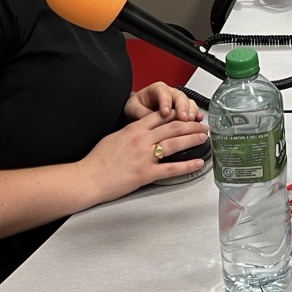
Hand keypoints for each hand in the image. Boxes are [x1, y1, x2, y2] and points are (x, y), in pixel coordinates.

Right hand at [80, 111, 209, 201]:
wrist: (88, 177)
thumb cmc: (97, 160)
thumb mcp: (114, 137)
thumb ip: (131, 132)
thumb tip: (141, 129)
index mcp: (134, 129)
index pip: (161, 116)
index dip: (178, 114)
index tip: (188, 114)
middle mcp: (142, 140)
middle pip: (173, 126)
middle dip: (191, 124)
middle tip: (203, 125)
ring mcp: (145, 156)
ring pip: (176, 143)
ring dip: (193, 139)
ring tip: (204, 137)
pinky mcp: (146, 173)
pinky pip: (172, 168)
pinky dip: (187, 165)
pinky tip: (198, 163)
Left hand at [125, 82, 203, 121]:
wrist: (137, 111)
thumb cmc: (136, 107)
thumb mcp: (133, 108)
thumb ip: (141, 113)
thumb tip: (149, 120)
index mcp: (157, 89)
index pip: (163, 93)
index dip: (166, 102)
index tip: (165, 113)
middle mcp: (170, 93)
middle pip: (180, 96)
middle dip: (183, 108)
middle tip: (183, 118)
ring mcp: (178, 101)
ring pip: (189, 102)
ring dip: (191, 112)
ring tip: (191, 121)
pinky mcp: (184, 110)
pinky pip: (193, 110)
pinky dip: (197, 115)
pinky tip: (198, 121)